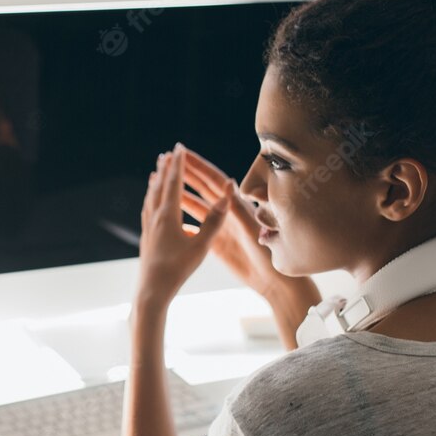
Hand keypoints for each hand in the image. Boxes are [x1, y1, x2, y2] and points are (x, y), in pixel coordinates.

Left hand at [136, 145, 229, 306]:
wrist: (151, 290)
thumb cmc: (178, 270)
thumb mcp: (200, 247)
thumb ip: (213, 222)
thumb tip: (225, 198)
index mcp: (168, 216)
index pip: (174, 183)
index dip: (178, 165)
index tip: (179, 148)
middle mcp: (155, 218)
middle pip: (160, 186)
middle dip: (166, 168)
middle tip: (168, 152)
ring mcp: (147, 227)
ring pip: (151, 198)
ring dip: (156, 182)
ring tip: (157, 172)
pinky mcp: (145, 238)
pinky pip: (147, 211)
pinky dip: (151, 199)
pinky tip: (151, 204)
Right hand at [178, 146, 291, 298]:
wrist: (272, 281)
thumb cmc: (267, 254)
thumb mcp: (252, 229)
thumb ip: (239, 207)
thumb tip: (229, 181)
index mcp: (237, 206)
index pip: (215, 180)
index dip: (199, 166)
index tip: (183, 154)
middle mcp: (228, 213)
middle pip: (204, 189)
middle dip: (186, 175)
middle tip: (168, 162)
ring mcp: (221, 228)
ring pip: (197, 208)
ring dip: (182, 197)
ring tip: (163, 186)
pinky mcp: (216, 244)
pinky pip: (197, 230)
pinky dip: (184, 224)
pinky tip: (170, 221)